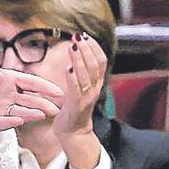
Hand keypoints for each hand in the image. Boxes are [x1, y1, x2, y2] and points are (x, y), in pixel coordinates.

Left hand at [0, 12, 63, 135]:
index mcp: (12, 81)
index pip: (30, 83)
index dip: (44, 87)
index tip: (59, 92)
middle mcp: (12, 96)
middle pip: (30, 100)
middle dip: (43, 104)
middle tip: (56, 108)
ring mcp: (7, 109)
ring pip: (23, 111)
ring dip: (32, 112)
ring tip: (42, 114)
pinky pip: (7, 121)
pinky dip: (14, 120)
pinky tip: (20, 120)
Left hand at [53, 32, 106, 168]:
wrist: (74, 132)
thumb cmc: (74, 108)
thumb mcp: (81, 88)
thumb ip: (82, 74)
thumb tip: (77, 55)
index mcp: (97, 83)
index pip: (101, 61)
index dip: (94, 47)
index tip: (86, 36)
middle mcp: (95, 88)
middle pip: (96, 65)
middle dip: (87, 49)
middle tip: (78, 36)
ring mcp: (87, 97)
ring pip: (86, 75)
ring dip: (79, 59)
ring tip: (72, 47)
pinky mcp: (77, 105)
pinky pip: (76, 89)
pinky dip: (72, 78)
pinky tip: (67, 68)